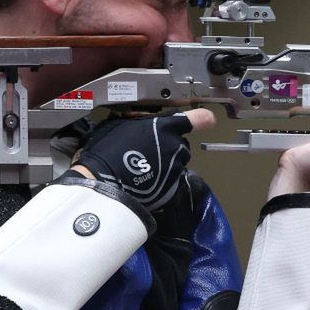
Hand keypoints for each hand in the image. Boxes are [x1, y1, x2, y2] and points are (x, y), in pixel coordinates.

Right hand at [73, 108, 215, 209]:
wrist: (101, 182)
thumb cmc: (106, 149)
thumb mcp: (120, 124)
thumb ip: (139, 123)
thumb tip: (142, 125)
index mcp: (166, 127)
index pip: (198, 119)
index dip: (203, 119)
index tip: (207, 121)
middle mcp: (176, 147)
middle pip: (181, 145)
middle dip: (170, 147)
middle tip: (147, 152)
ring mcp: (176, 169)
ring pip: (176, 165)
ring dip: (166, 166)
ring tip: (143, 170)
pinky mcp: (172, 189)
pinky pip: (171, 183)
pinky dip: (162, 184)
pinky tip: (145, 184)